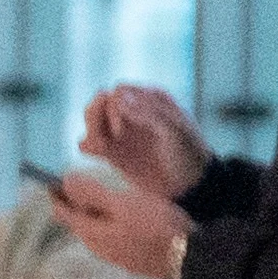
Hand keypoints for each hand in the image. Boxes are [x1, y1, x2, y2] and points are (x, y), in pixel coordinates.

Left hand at [40, 167, 189, 278]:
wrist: (190, 257)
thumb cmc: (156, 225)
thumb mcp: (123, 203)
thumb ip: (92, 194)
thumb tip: (66, 181)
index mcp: (91, 233)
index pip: (63, 213)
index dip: (57, 195)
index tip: (53, 181)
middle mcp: (98, 248)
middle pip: (78, 223)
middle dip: (73, 204)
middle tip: (75, 185)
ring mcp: (115, 256)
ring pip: (95, 231)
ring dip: (91, 214)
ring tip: (97, 197)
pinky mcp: (131, 259)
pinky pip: (111, 238)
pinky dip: (107, 223)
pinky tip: (120, 217)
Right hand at [81, 85, 210, 199]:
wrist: (191, 187)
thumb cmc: (189, 154)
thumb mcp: (176, 131)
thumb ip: (147, 112)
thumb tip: (115, 95)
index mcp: (151, 100)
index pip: (120, 91)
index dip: (115, 106)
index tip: (124, 128)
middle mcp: (133, 113)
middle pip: (100, 101)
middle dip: (98, 115)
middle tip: (112, 136)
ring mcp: (122, 133)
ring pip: (91, 119)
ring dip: (91, 129)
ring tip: (103, 146)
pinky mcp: (112, 153)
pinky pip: (87, 143)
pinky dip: (87, 145)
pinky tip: (99, 155)